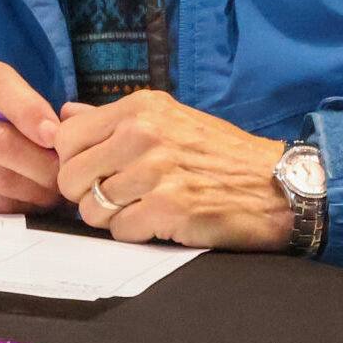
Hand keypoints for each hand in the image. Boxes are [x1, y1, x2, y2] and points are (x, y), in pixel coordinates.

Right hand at [0, 61, 64, 214]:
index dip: (27, 108)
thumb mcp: (16, 102)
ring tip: (59, 191)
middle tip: (68, 174)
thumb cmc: (2, 120)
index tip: (54, 135)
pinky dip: (22, 205)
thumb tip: (68, 135)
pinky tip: (37, 201)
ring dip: (37, 189)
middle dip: (42, 162)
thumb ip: (41, 110)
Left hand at [53, 90, 292, 249]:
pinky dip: (133, 233)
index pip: (66, 137)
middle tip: (114, 199)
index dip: (73, 162)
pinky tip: (156, 223)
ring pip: (92, 209)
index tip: (94, 173)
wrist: (277, 185)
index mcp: (139, 108)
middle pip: (71, 176)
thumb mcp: (167, 120)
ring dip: (111, 217)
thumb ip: (111, 118)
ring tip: (140, 210)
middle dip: (86, 195)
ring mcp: (156, 171)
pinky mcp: (170, 208)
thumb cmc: (218, 154)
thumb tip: (65, 112)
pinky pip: (120, 231)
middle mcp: (143, 133)